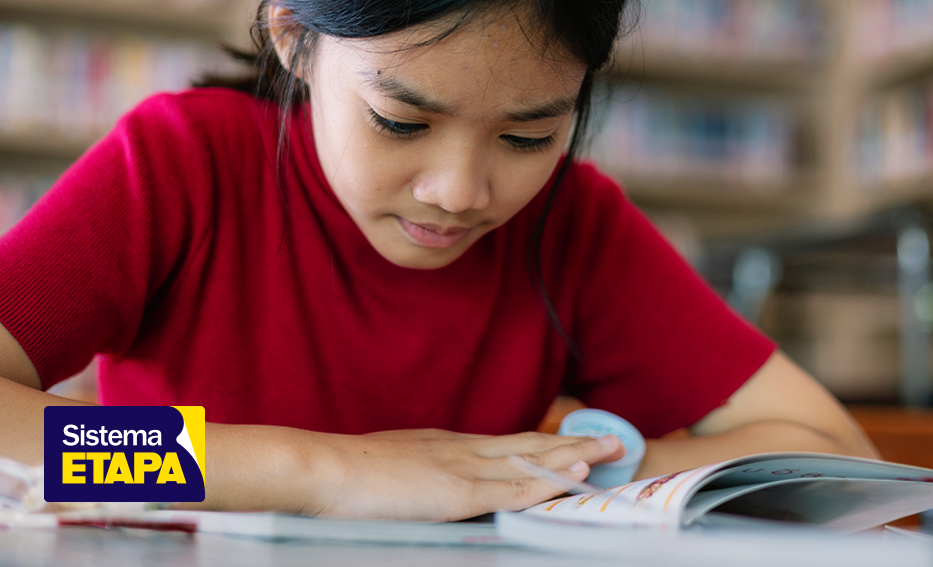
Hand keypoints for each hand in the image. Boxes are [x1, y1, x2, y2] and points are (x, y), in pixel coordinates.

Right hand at [304, 429, 624, 520]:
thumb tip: (429, 489)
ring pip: (531, 459)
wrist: (319, 469)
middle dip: (574, 444)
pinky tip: (575, 476)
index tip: (574, 444)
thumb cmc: (344, 475)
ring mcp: (463, 468)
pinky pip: (513, 486)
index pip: (508, 444)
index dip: (545, 445)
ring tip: (610, 450)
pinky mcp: (457, 491)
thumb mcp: (393, 469)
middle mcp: (462, 449)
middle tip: (613, 440)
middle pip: (530, 444)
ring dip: (575, 456)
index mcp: (446, 445)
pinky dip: (548, 480)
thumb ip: (420, 476)